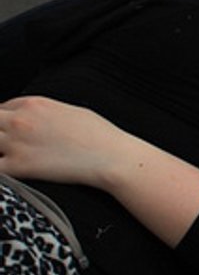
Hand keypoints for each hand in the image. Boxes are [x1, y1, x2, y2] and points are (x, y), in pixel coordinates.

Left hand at [0, 96, 130, 187]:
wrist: (111, 156)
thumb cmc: (99, 135)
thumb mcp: (72, 110)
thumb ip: (46, 111)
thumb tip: (38, 117)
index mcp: (34, 103)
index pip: (1, 107)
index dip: (4, 119)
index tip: (10, 130)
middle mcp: (20, 120)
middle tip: (8, 145)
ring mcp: (16, 143)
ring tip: (10, 157)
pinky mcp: (19, 166)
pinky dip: (0, 170)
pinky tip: (11, 171)